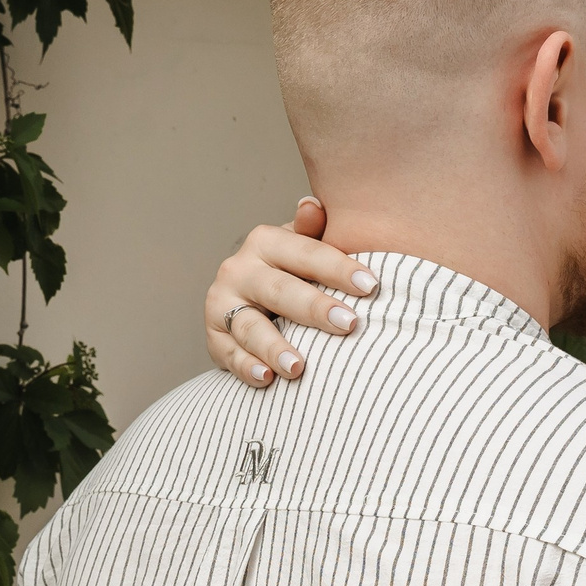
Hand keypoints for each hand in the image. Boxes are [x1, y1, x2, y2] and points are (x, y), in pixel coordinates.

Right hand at [205, 196, 375, 385]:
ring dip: (274, 347)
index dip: (338, 268)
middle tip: (349, 324)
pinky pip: (230, 355)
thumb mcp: (304, 249)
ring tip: (299, 367)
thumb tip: (313, 205)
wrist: (250, 300)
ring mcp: (222, 304)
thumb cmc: (292, 272)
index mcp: (265, 242)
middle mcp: (238, 270)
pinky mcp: (214, 338)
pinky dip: (247, 368)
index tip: (371, 285)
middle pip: (279, 290)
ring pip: (250, 327)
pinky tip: (267, 379)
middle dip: (314, 308)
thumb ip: (314, 232)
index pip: (306, 253)